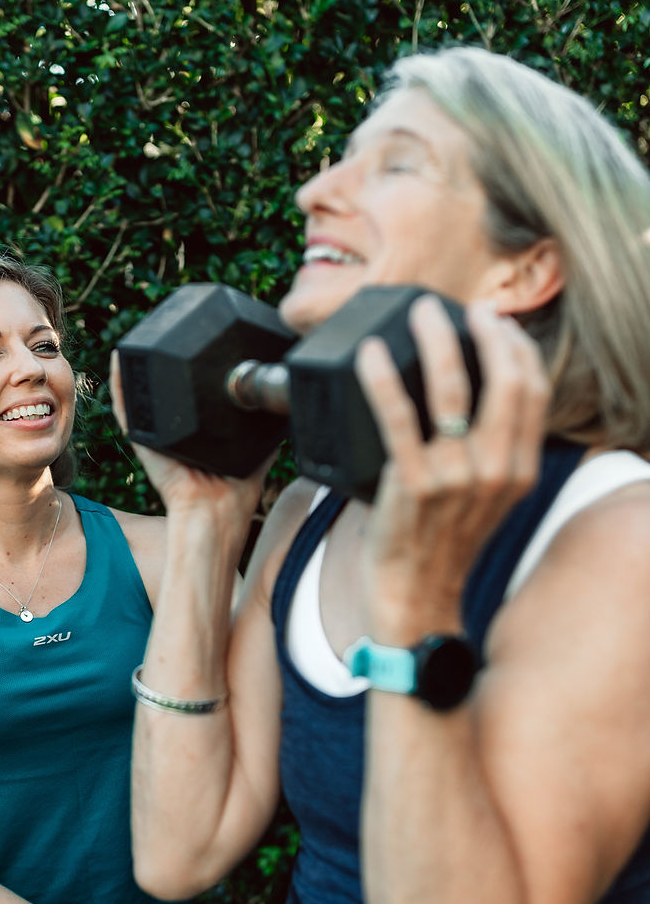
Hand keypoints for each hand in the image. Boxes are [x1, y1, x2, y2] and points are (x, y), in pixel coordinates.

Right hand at [109, 350, 270, 530]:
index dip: (187, 369)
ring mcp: (155, 434)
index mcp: (196, 433)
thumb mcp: (257, 450)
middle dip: (160, 361)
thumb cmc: (236, 492)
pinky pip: (126, 408)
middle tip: (165, 329)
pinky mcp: (141, 439)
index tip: (193, 339)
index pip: (187, 395)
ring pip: (139, 393)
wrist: (215, 511)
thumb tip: (279, 402)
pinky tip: (120, 358)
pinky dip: (120, 383)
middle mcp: (173, 431)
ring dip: (135, 366)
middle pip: (161, 390)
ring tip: (138, 337)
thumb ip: (265, 427)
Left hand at [354, 295, 550, 638]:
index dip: (515, 346)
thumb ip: (493, 451)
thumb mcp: (487, 496)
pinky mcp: (412, 483)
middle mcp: (495, 470)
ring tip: (420, 313)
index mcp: (518, 468)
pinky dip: (381, 378)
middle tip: (462, 307)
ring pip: (452, 389)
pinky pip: (396, 417)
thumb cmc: (441, 541)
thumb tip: (480, 392)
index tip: (495, 320)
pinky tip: (371, 353)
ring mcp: (455, 476)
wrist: (414, 595)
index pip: (532, 389)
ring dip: (435, 340)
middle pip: (504, 380)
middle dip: (486, 331)